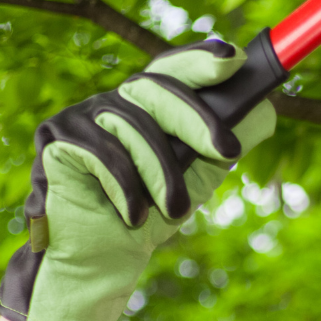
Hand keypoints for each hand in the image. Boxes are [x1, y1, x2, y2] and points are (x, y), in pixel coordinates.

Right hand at [0, 39, 276, 320]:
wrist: (99, 261)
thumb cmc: (147, 217)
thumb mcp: (195, 179)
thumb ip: (220, 146)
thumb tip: (265, 113)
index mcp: (146, 106)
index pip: (174, 70)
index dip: (200, 59)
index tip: (233, 58)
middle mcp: (113, 101)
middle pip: (157, 88)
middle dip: (197, 120)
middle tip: (228, 151)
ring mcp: (82, 114)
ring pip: (134, 126)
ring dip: (161, 174)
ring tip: (173, 212)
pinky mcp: (55, 136)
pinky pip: (101, 151)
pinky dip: (124, 187)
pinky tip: (132, 215)